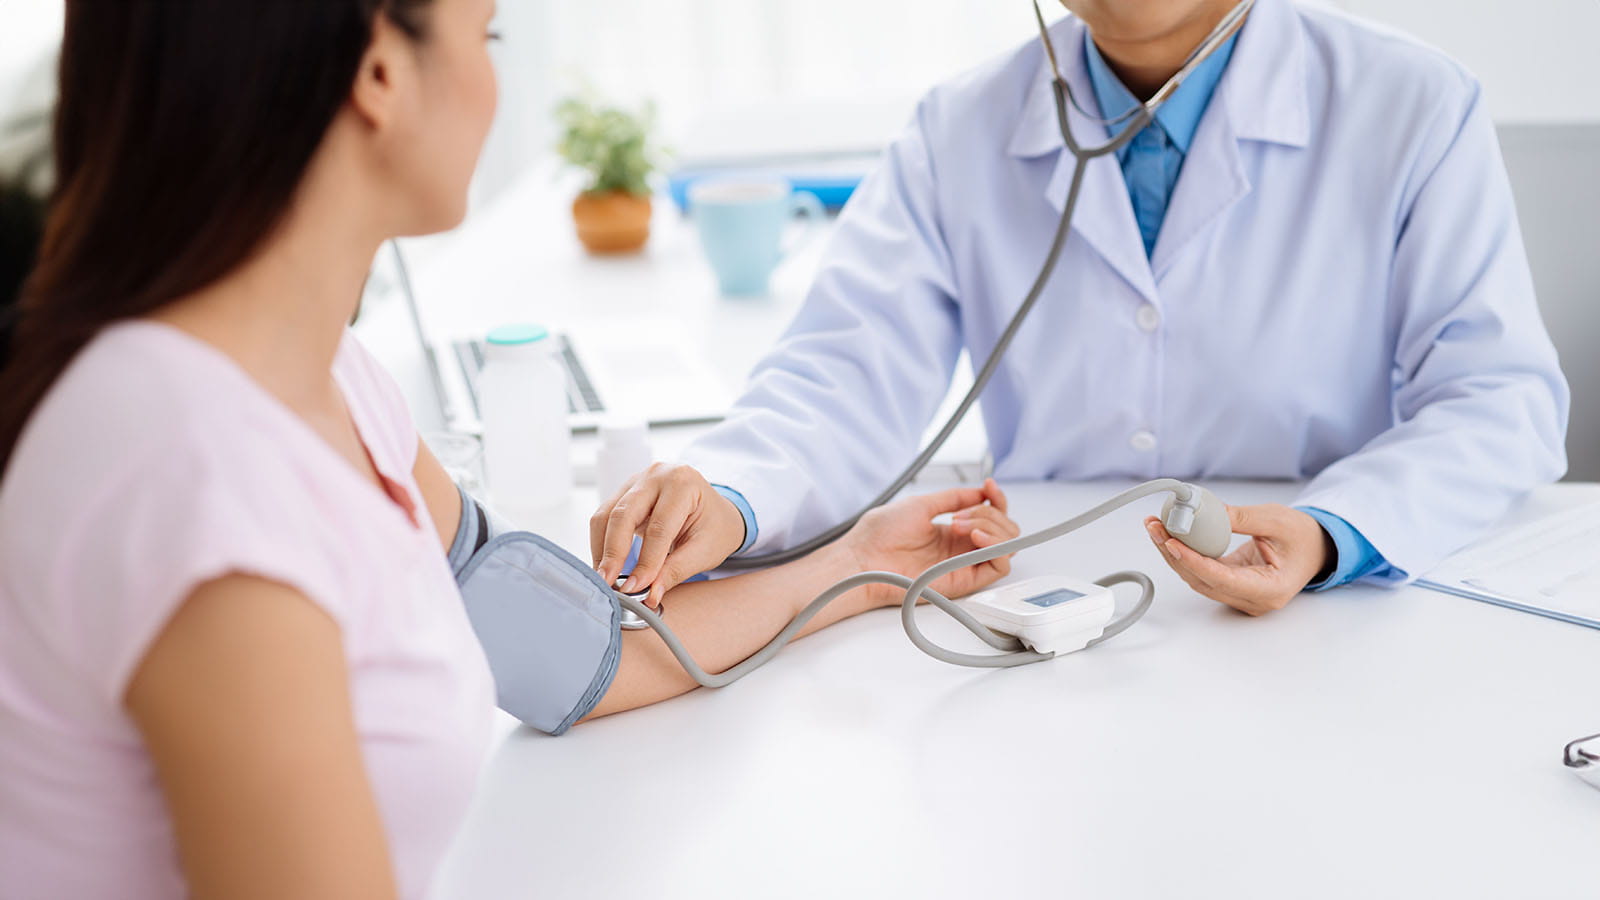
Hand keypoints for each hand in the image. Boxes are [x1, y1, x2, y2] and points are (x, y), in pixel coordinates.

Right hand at [590, 463, 745, 607]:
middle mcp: (656, 475)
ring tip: (603, 579)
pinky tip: (605, 565)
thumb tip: (649, 594)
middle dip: (613, 553)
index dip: (645, 561)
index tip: (635, 588)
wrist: (717, 511)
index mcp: (683, 483)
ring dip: (602, 549)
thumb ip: (676, 571)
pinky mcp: (625, 492)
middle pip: (624, 514)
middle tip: (608, 583)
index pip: (659, 527)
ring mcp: (637, 480)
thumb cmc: (716, 528)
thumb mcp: (706, 551)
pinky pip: (604, 517)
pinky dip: (602, 543)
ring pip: (606, 514)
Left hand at [846, 478, 1021, 604]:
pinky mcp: (964, 581)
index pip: (991, 516)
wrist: (863, 559)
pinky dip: (997, 548)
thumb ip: (953, 498)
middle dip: (991, 513)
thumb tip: (979, 492)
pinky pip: (999, 568)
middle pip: (1005, 530)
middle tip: (960, 515)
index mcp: (952, 531)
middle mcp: (961, 548)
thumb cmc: (879, 535)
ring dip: (993, 527)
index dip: (996, 499)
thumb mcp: (920, 505)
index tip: (989, 485)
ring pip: (1008, 547)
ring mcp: (964, 564)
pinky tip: (976, 537)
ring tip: (961, 525)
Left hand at [1143, 504, 1328, 615]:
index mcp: (1271, 590)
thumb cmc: (1303, 537)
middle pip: (1203, 581)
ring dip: (1175, 554)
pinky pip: (1202, 573)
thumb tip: (1206, 512)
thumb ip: (1242, 518)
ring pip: (1198, 579)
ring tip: (1156, 527)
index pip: (1224, 580)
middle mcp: (1253, 600)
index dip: (1194, 562)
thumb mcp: (1277, 520)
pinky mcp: (1231, 586)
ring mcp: (1241, 596)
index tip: (1173, 543)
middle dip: (1175, 554)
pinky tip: (1170, 535)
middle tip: (1156, 527)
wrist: (1315, 546)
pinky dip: (1185, 554)